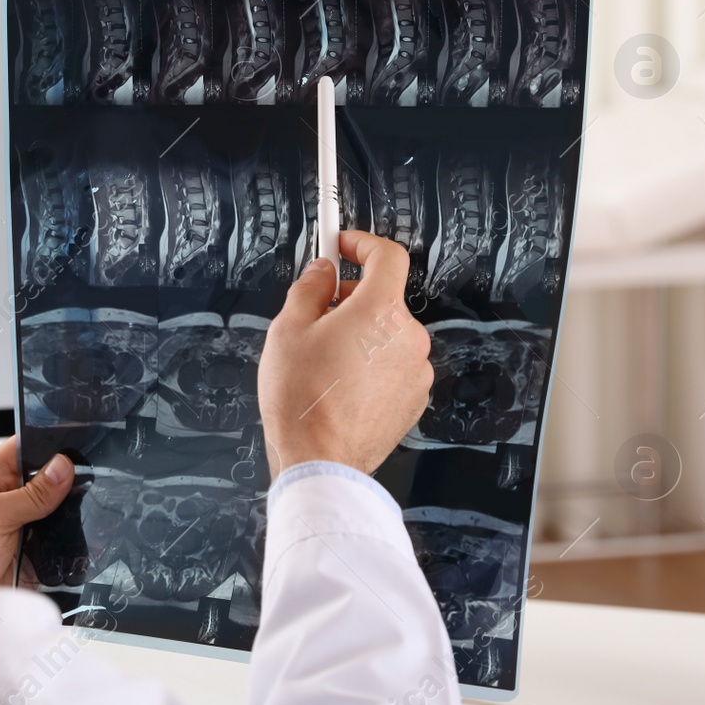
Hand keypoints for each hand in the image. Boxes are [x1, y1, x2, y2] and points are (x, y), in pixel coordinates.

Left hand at [0, 437, 73, 584]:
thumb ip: (30, 494)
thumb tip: (61, 468)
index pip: (21, 449)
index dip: (46, 445)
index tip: (72, 449)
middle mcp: (1, 498)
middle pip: (42, 479)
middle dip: (61, 481)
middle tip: (80, 484)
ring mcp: (16, 524)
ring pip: (52, 508)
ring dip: (65, 511)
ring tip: (74, 513)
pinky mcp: (28, 548)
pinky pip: (55, 536)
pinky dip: (66, 536)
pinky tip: (74, 536)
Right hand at [258, 230, 432, 478]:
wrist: (320, 460)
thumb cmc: (302, 399)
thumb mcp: (288, 330)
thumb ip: (309, 289)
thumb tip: (322, 272)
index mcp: (380, 311)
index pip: (388, 256)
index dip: (363, 244)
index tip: (344, 245)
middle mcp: (408, 337)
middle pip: (384, 299)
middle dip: (352, 299)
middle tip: (318, 313)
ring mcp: (416, 370)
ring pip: (388, 335)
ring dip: (362, 335)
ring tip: (325, 360)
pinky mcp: (414, 398)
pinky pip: (394, 365)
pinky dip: (372, 364)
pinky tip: (341, 384)